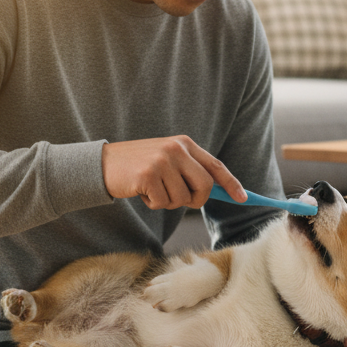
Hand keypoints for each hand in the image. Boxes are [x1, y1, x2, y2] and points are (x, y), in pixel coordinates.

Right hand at [102, 136, 245, 210]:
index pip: (215, 166)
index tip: (243, 198)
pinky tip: (141, 191)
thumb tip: (216, 191)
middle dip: (195, 200)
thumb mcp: (167, 161)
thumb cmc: (139, 166)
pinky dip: (152, 203)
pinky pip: (162, 202)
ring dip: (168, 202)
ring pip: (182, 199)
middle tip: (180, 200)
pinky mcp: (148, 174)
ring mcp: (162, 161)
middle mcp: (176, 149)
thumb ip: (190, 171)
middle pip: (204, 186)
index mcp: (184, 143)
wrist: (103, 163)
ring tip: (152, 190)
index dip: (231, 183)